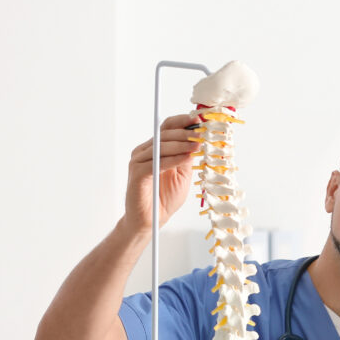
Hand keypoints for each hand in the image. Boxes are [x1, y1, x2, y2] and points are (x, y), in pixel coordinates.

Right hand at [121, 113, 201, 236]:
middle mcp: (144, 151)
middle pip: (164, 135)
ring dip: (181, 145)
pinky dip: (172, 159)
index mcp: (155, 149)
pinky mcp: (137, 174)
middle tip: (202, 132)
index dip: (182, 122)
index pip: (167, 128)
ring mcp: (138, 161)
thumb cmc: (165, 196)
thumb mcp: (183, 173)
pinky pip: (156, 163)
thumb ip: (187, 157)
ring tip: (198, 144)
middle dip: (185, 132)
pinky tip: (186, 158)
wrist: (152, 218)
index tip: (199, 120)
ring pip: (161, 147)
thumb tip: (198, 140)